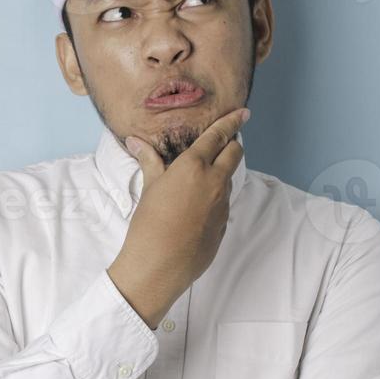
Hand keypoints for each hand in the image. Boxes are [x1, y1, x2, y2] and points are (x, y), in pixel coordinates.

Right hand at [107, 106, 249, 327]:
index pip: (219, 136)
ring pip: (229, 179)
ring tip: (203, 177)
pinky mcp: (224, 224)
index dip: (232, 122)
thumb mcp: (150, 187)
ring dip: (222, 173)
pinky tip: (198, 206)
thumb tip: (135, 141)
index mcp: (195, 166)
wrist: (159, 265)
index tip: (243, 113)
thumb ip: (149, 161)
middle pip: (235, 153)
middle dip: (233, 144)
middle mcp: (214, 182)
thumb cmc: (149, 223)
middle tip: (225, 142)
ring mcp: (222, 204)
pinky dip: (216, 197)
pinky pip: (224, 203)